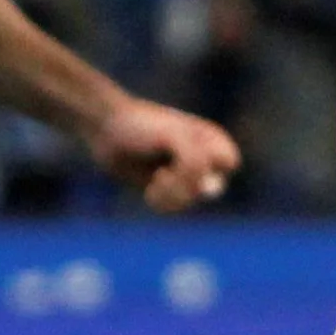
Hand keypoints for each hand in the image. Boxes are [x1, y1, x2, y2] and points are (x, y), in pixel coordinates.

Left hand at [87, 98, 240, 210]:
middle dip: (186, 185)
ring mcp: (183, 176)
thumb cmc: (141, 125)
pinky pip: (174, 209)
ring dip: (171, 195)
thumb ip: (194, 159)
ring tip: (155, 181)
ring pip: (191, 201)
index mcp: (210, 139)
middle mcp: (201, 159)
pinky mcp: (165, 191)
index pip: (229, 163)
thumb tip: (206, 189)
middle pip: (212, 189)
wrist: (106, 130)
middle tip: (164, 173)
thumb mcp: (173, 136)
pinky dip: (161, 203)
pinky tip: (149, 190)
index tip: (189, 157)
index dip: (211, 167)